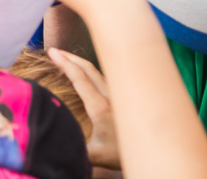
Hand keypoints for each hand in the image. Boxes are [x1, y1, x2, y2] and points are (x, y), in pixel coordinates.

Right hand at [48, 48, 120, 170]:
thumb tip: (52, 144)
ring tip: (67, 59)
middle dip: (70, 57)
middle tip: (54, 51)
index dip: (64, 63)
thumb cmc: (123, 155)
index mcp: (101, 107)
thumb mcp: (95, 156)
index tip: (52, 52)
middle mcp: (112, 95)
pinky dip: (90, 71)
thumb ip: (73, 148)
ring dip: (80, 63)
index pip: (79, 78)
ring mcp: (120, 94)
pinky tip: (87, 74)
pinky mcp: (125, 96)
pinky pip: (105, 77)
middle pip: (88, 68)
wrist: (154, 153)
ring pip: (98, 71)